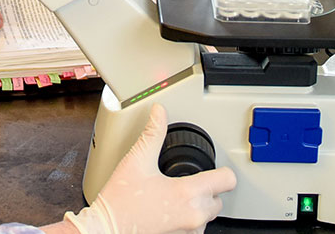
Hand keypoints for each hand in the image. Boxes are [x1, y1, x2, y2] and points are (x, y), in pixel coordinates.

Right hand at [64, 105, 235, 233]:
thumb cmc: (120, 201)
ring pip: (208, 215)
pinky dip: (188, 219)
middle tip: (185, 180)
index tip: (210, 168)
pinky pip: (196, 228)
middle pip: (219, 198)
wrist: (106, 228)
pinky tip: (170, 209)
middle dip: (206, 188)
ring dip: (198, 205)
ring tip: (175, 195)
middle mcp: (194, 215)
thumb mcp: (136, 161)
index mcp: (187, 193)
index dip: (221, 170)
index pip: (228, 180)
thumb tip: (159, 113)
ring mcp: (189, 231)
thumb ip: (152, 133)